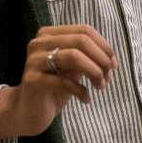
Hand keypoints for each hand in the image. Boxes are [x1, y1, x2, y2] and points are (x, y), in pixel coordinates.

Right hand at [0, 24, 117, 140]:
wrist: (27, 111)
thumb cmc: (54, 88)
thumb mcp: (73, 68)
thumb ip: (88, 57)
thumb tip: (111, 58)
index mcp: (49, 34)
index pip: (84, 31)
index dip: (104, 46)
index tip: (113, 64)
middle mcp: (39, 43)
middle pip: (81, 41)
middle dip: (101, 59)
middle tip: (108, 77)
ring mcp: (34, 60)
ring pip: (73, 56)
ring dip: (94, 72)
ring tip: (100, 86)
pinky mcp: (33, 80)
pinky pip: (65, 81)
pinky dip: (81, 91)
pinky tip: (86, 99)